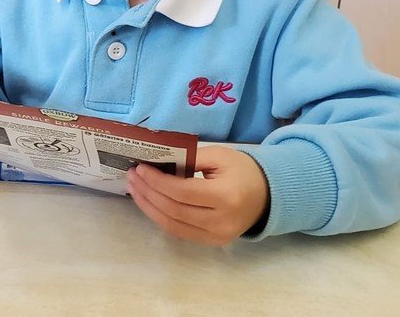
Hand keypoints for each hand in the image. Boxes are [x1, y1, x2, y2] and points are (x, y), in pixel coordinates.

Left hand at [126, 145, 268, 245]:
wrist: (267, 195)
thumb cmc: (242, 170)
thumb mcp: (219, 156)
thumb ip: (190, 158)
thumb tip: (157, 161)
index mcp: (226, 197)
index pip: (182, 192)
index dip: (157, 182)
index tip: (140, 168)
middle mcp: (221, 222)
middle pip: (173, 210)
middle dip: (148, 192)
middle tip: (132, 176)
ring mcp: (216, 236)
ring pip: (172, 225)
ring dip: (148, 207)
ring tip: (134, 188)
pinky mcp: (211, 242)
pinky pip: (179, 231)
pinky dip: (160, 217)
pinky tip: (148, 202)